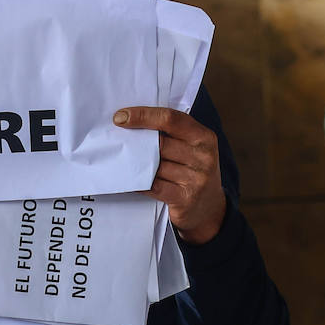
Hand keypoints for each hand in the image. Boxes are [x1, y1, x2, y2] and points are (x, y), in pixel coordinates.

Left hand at [113, 107, 226, 244]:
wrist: (209, 209)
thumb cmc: (193, 172)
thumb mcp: (193, 148)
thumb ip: (172, 135)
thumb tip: (132, 124)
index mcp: (204, 137)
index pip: (171, 119)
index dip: (144, 115)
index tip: (120, 117)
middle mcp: (203, 156)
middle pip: (160, 143)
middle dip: (135, 141)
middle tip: (115, 140)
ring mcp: (196, 179)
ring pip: (154, 165)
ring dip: (134, 163)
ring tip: (119, 160)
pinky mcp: (185, 199)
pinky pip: (153, 186)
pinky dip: (137, 182)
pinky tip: (128, 179)